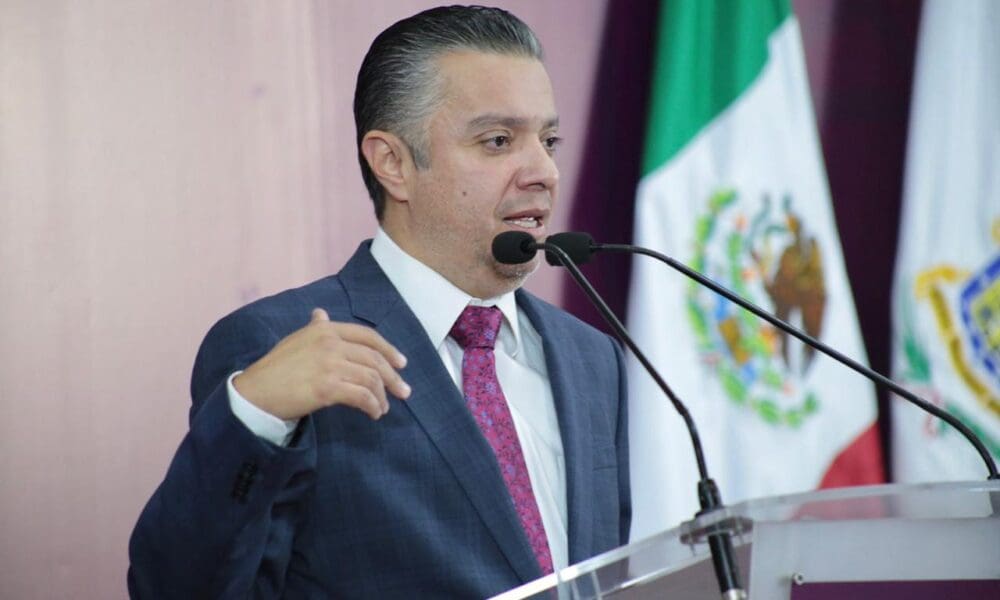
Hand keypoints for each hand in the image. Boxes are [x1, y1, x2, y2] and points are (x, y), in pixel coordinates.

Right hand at [233, 308, 409, 419]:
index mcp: (324, 329)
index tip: (401, 363)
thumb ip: (314, 328)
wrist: (255, 392)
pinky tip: (374, 413)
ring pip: (371, 378)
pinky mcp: (328, 387)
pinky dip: (372, 406)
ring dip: (382, 396)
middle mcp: (330, 342)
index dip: (388, 349)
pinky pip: (362, 396)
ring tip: (383, 408)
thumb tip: (321, 313)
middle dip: (393, 377)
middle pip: (374, 358)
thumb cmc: (275, 369)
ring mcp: (330, 364)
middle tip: (404, 392)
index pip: (367, 336)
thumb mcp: (295, 340)